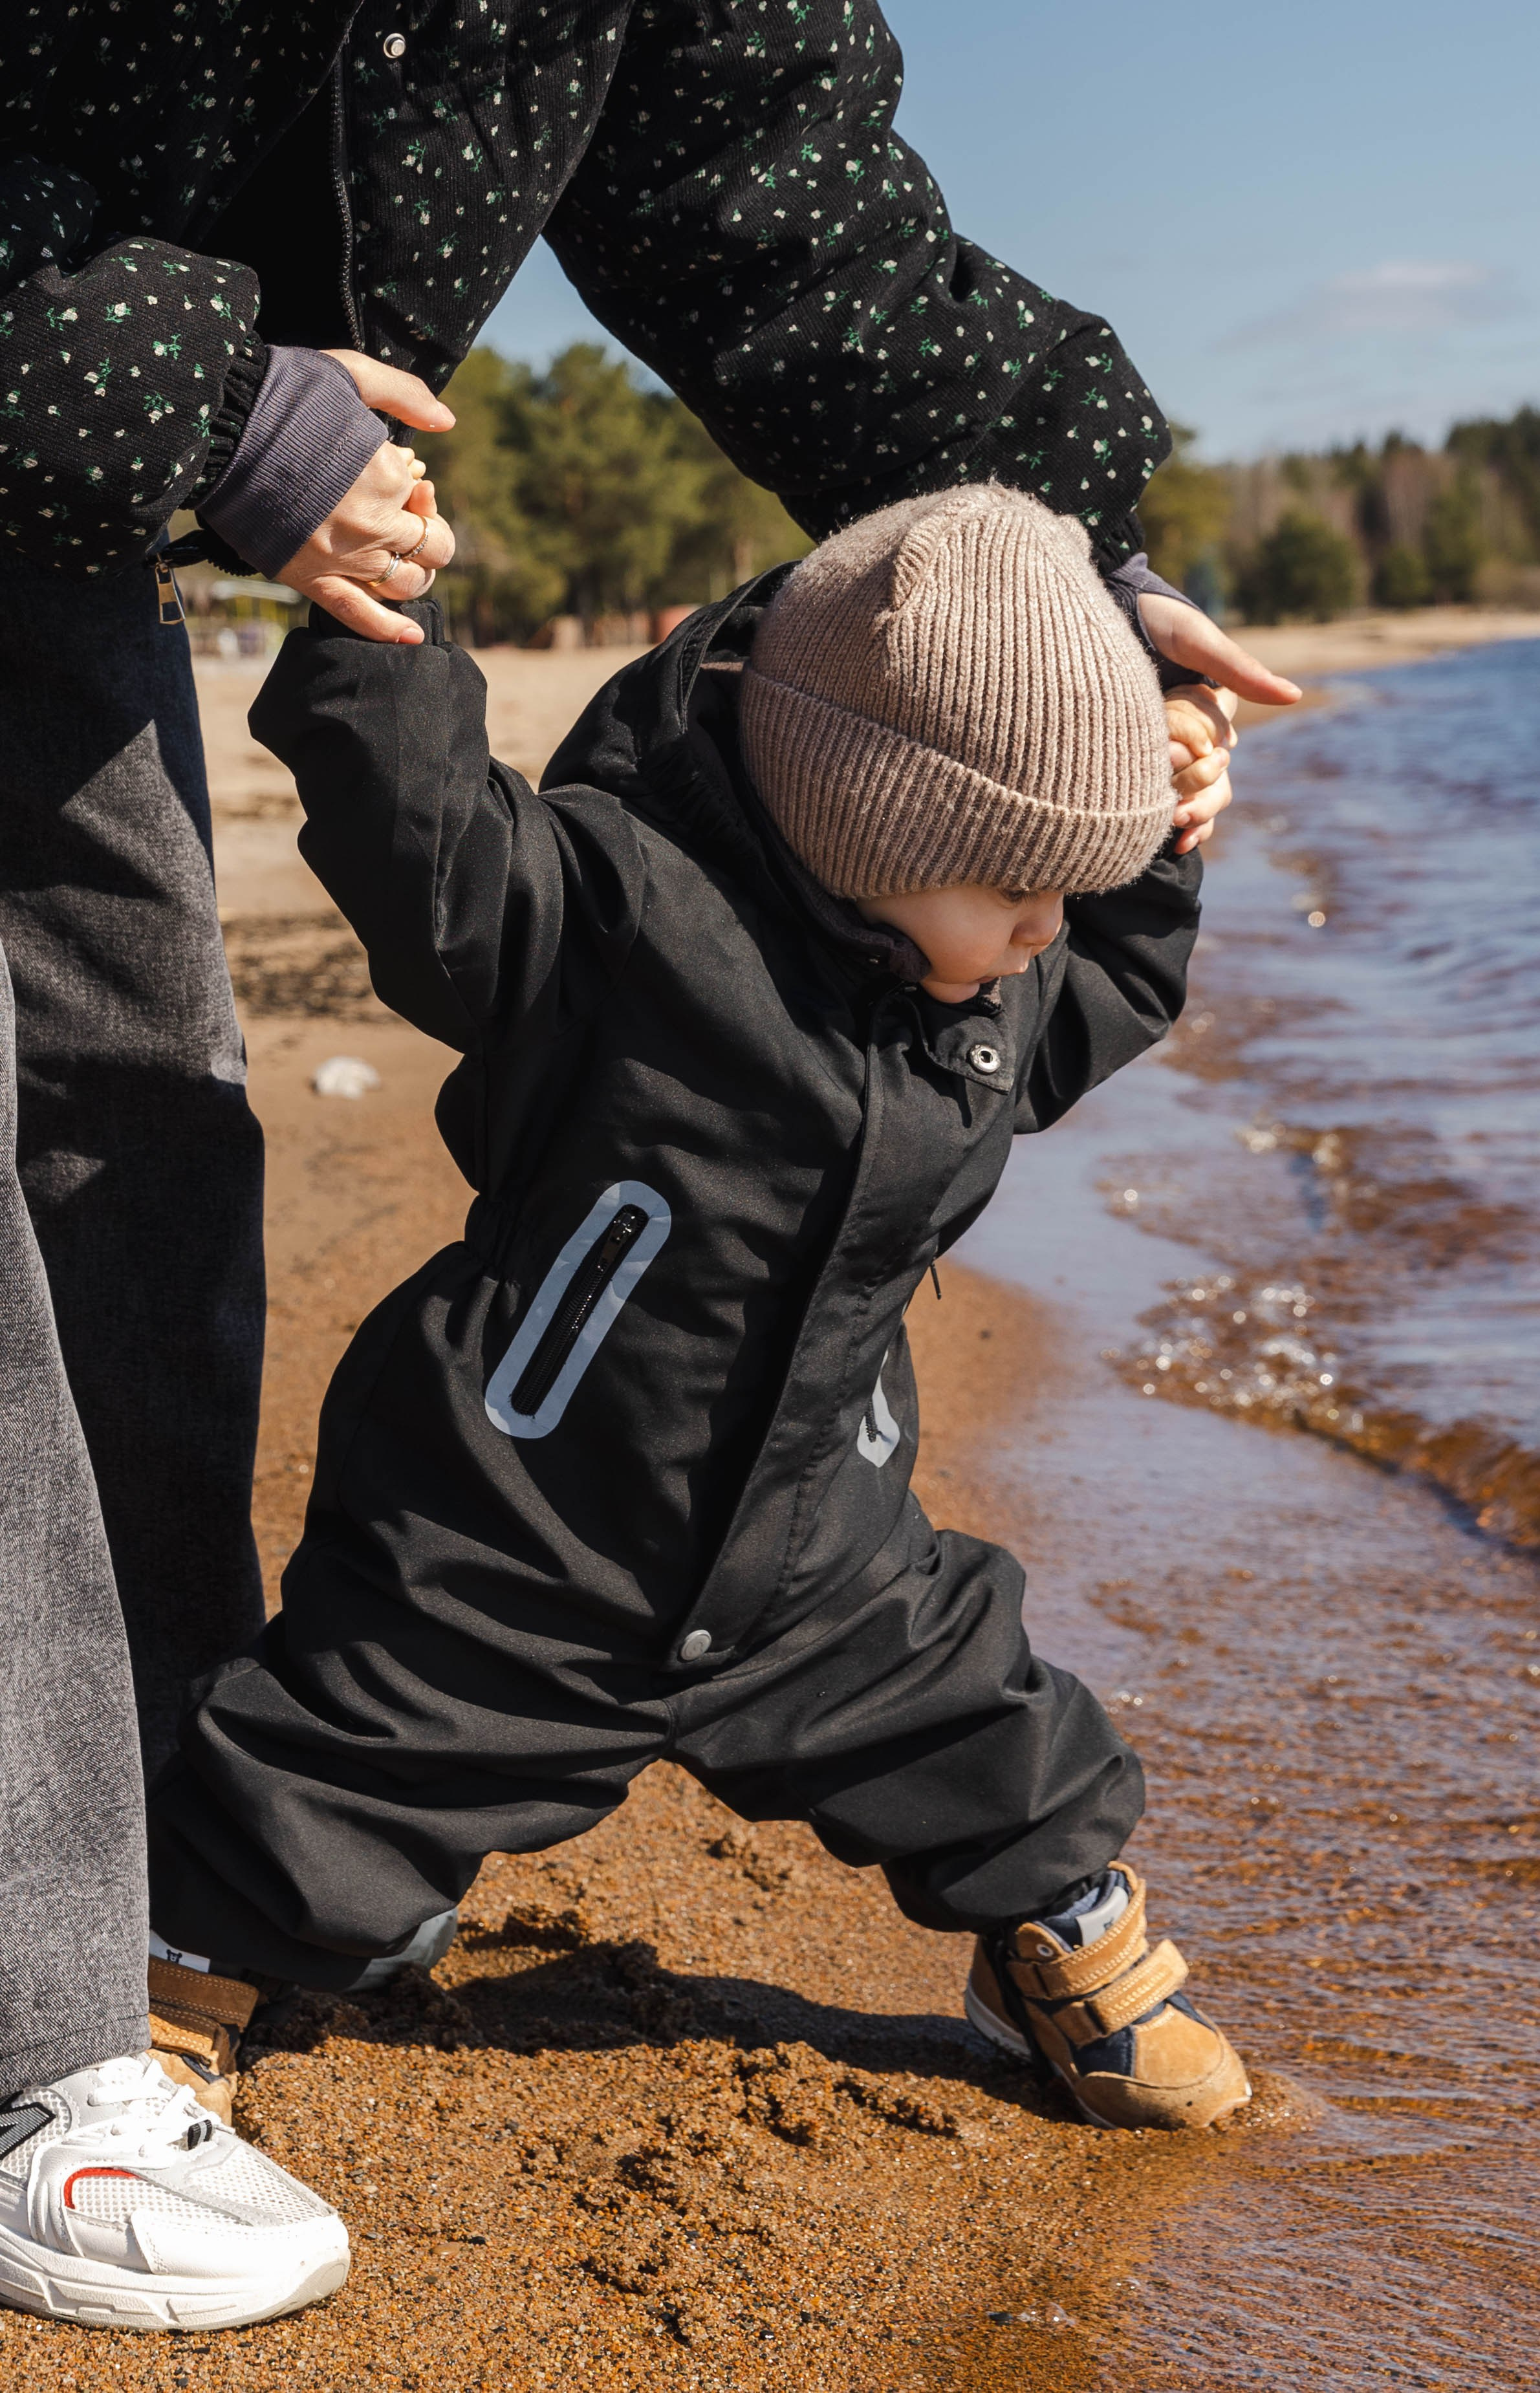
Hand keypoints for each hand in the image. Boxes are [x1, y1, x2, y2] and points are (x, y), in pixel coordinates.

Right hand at [275, 354, 456, 644]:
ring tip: (399, 560)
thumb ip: (404, 394)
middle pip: (429, 548)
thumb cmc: (282, 393)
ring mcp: (346, 557)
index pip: (426, 500)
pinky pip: (359, 616)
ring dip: (412, 575)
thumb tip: (446, 422)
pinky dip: (389, 631)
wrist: (219, 428)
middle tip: (400, 520)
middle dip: (423, 535)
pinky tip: (412, 636)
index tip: (398, 478)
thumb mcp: (350, 372)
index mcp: (389, 475)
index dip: (418, 493)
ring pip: (406, 585)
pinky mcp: (313, 579)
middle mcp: (375, 522)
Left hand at [1140, 594, 1301, 855]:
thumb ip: (1240, 671)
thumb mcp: (1199, 642)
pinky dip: (1155, 822)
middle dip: (1201, 802)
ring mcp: (1153, 747)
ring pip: (1181, 798)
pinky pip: (1145, 799)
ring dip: (1184, 815)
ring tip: (1174, 826)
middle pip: (1206, 785)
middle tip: (1183, 813)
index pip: (1221, 754)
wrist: (1091, 607)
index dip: (1214, 771)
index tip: (1210, 764)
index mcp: (1204, 712)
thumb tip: (1294, 697)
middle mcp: (1183, 734)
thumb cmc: (1153, 617)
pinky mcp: (1123, 755)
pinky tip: (1165, 841)